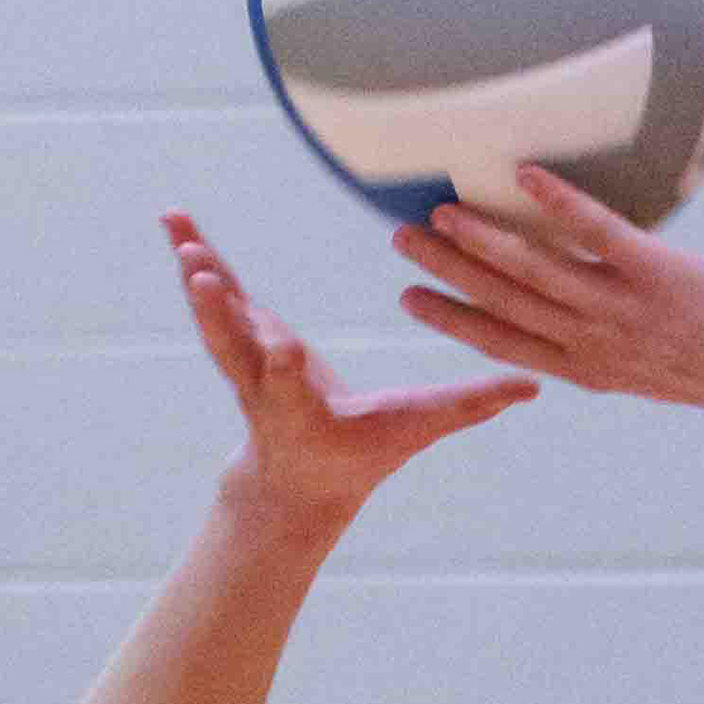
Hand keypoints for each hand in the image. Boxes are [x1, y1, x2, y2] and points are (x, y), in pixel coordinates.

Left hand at [161, 207, 530, 533]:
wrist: (297, 482)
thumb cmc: (361, 454)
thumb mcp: (417, 433)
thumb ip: (468, 407)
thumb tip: (530, 387)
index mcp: (302, 410)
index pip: (291, 384)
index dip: (282, 365)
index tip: (279, 347)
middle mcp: (262, 387)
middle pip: (235, 351)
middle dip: (220, 318)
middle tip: (202, 280)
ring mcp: (243, 363)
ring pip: (214, 320)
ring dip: (198, 279)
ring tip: (183, 241)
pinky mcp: (237, 337)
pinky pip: (213, 293)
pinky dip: (193, 255)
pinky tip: (173, 222)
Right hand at [390, 167, 703, 422]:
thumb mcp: (647, 365)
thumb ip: (605, 340)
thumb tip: (580, 306)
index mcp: (586, 366)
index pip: (503, 341)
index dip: (452, 319)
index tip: (408, 298)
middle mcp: (593, 338)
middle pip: (505, 302)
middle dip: (448, 271)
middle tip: (400, 240)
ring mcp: (621, 305)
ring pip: (537, 270)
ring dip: (486, 239)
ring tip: (442, 209)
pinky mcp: (656, 272)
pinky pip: (599, 232)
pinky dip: (560, 203)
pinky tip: (526, 174)